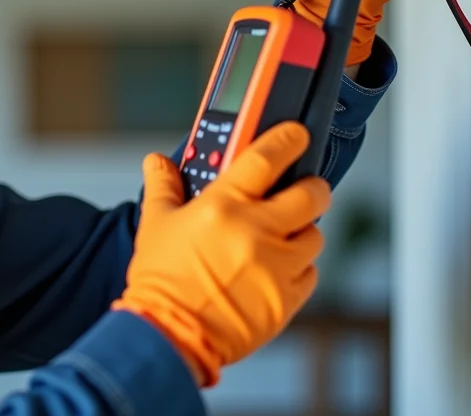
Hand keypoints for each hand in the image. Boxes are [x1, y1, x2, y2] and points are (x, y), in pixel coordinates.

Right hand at [112, 123, 330, 386]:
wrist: (169, 336)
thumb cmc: (161, 281)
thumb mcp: (156, 225)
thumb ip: (164, 187)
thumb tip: (157, 162)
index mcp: (223, 206)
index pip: (266, 157)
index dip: (287, 139)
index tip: (295, 135)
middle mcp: (256, 232)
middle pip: (310, 194)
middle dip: (312, 187)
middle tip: (302, 190)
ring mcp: (275, 267)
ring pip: (314, 235)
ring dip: (302, 231)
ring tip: (280, 238)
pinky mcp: (286, 299)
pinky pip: (310, 273)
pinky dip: (299, 269)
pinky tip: (275, 270)